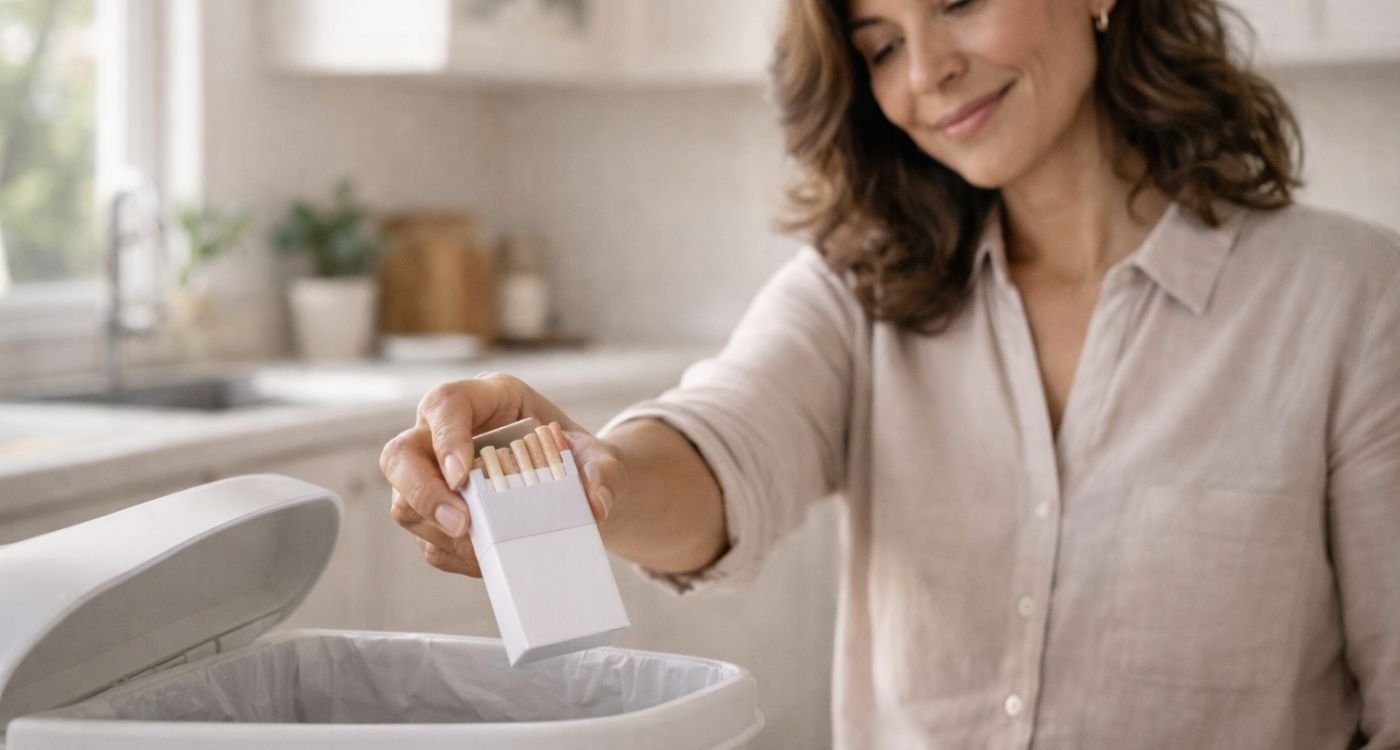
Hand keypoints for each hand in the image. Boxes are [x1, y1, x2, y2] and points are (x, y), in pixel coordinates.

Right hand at [380, 372, 628, 576]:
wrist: (578, 490)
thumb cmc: (579, 460)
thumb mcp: (600, 458)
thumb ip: (603, 472)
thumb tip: (595, 505)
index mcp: (485, 400)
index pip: (445, 404)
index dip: (445, 438)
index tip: (463, 477)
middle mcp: (446, 433)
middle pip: (400, 454)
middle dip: (423, 492)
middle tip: (463, 525)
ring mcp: (435, 475)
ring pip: (404, 503)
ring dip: (439, 532)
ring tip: (485, 550)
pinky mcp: (437, 515)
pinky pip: (427, 540)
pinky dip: (455, 556)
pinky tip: (489, 560)